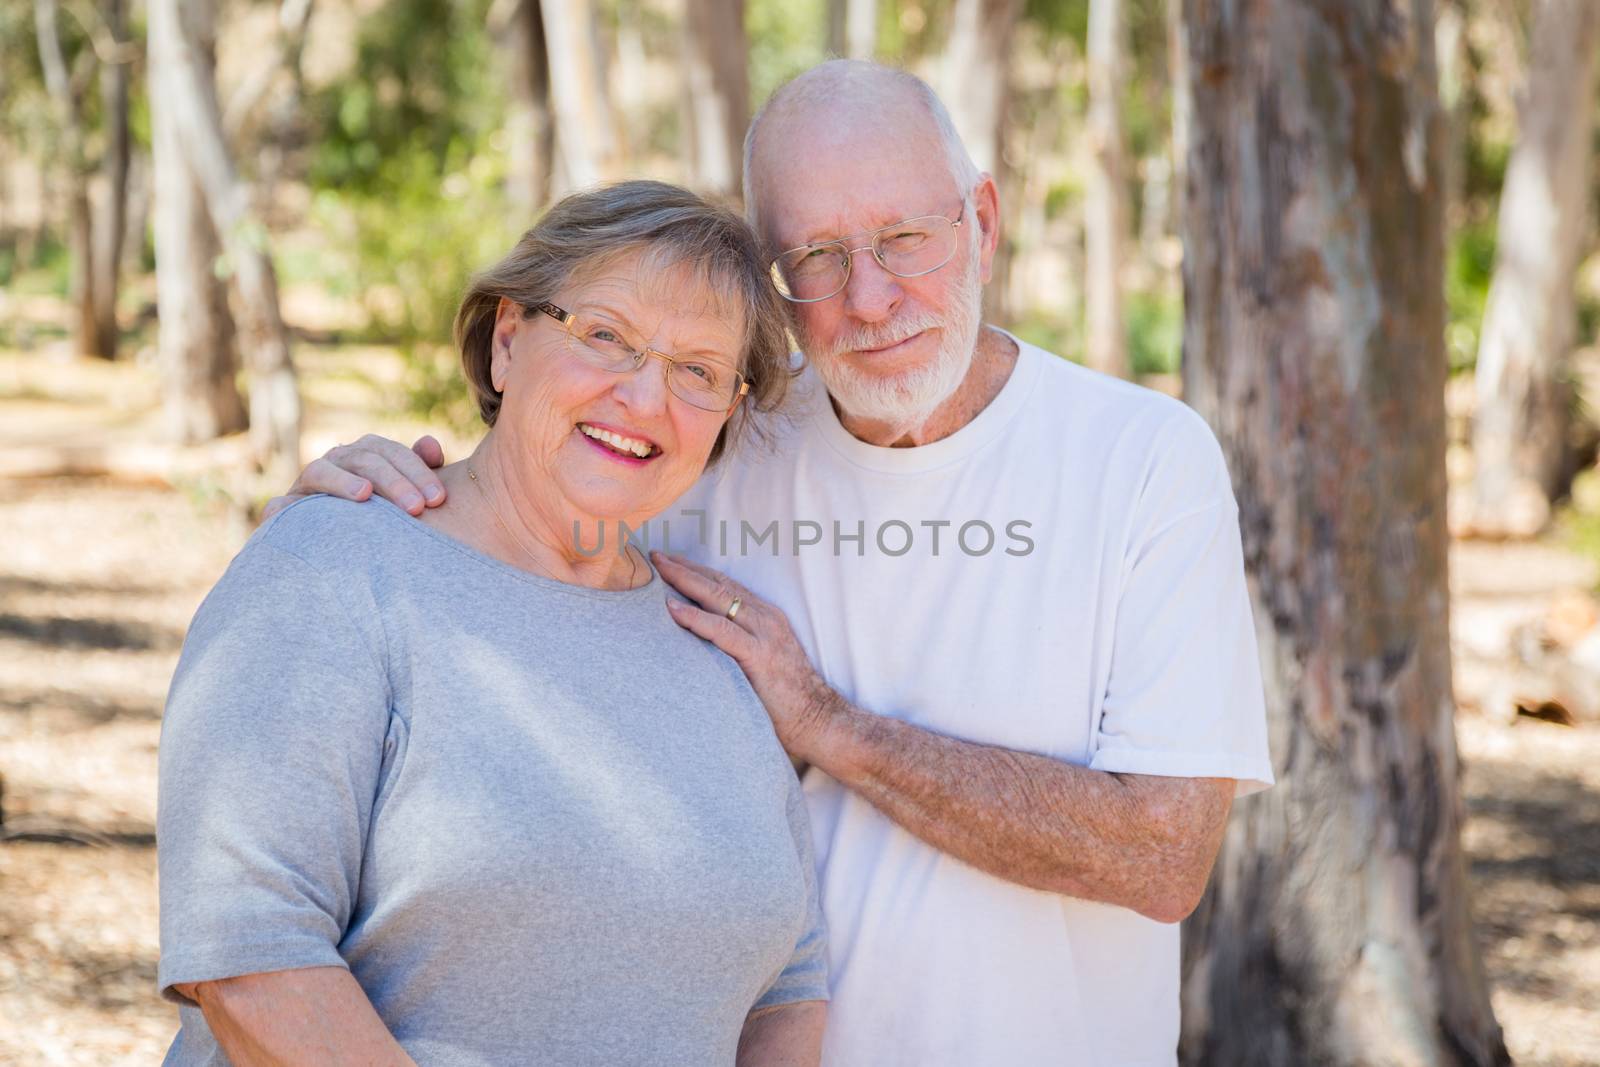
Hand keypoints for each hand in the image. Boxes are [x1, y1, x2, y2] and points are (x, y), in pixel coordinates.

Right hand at [261, 434, 447, 520]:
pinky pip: (278, 507)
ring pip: (320, 471)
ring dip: (342, 481)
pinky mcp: (282, 512)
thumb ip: (418, 469)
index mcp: (364, 455)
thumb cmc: (382, 519)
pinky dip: (281, 509)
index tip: (439, 498)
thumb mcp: (403, 495)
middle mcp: (334, 463)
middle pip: (362, 459)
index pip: (390, 451)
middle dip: (392, 481)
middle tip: (417, 508)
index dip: (416, 471)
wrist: (337, 551)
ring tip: (365, 495)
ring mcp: (305, 486)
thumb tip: (431, 444)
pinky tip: (293, 515)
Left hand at [653, 552, 842, 760]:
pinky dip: (695, 618)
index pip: (725, 585)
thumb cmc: (785, 698)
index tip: (670, 561)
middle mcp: (765, 618)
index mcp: (765, 616)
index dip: (697, 571)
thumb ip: (737, 645)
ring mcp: (763, 634)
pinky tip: (672, 609)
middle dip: (685, 568)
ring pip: (717, 598)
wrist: (816, 719)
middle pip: (718, 584)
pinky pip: (721, 631)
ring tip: (658, 570)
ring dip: (684, 581)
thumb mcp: (760, 660)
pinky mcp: (758, 654)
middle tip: (656, 556)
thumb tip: (699, 643)